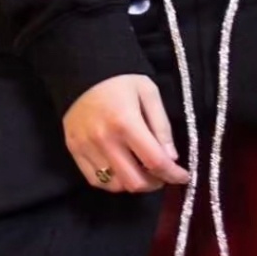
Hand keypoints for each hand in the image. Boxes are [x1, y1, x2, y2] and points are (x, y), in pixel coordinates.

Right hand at [62, 75, 190, 193]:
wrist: (81, 70)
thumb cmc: (120, 80)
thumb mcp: (149, 93)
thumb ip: (161, 126)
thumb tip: (171, 158)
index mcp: (125, 122)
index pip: (154, 161)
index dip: (173, 175)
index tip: (183, 176)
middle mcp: (104, 139)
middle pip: (134, 181)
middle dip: (154, 184)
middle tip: (162, 174)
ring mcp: (85, 147)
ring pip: (115, 185)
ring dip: (134, 184)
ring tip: (142, 171)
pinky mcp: (73, 150)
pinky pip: (95, 180)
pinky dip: (113, 182)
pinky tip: (122, 171)